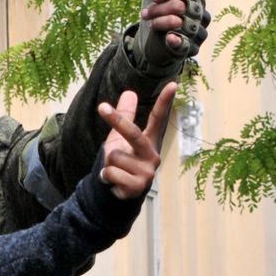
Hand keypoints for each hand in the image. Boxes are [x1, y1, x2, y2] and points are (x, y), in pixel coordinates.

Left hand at [97, 81, 175, 199]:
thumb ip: (125, 116)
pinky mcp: (138, 186)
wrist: (118, 192)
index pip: (159, 119)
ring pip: (114, 155)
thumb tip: (129, 92)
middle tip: (102, 107)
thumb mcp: (120, 138)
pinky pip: (111, 172)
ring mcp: (147, 172)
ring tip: (115, 170)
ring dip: (107, 163)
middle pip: (133, 134)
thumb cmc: (123, 161)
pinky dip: (107, 176)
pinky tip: (115, 182)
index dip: (165, 102)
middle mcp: (153, 155)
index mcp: (150, 141)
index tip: (173, 84)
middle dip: (117, 121)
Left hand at [135, 0, 209, 64]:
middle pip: (185, 7)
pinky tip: (169, 38)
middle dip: (163, 8)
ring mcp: (198, 32)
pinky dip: (179, 42)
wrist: (149, 42)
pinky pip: (188, 45)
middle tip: (145, 13)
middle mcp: (201, 14)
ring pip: (186, 25)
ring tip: (151, 24)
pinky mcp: (191, 50)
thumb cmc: (156, 14)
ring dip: (164, 23)